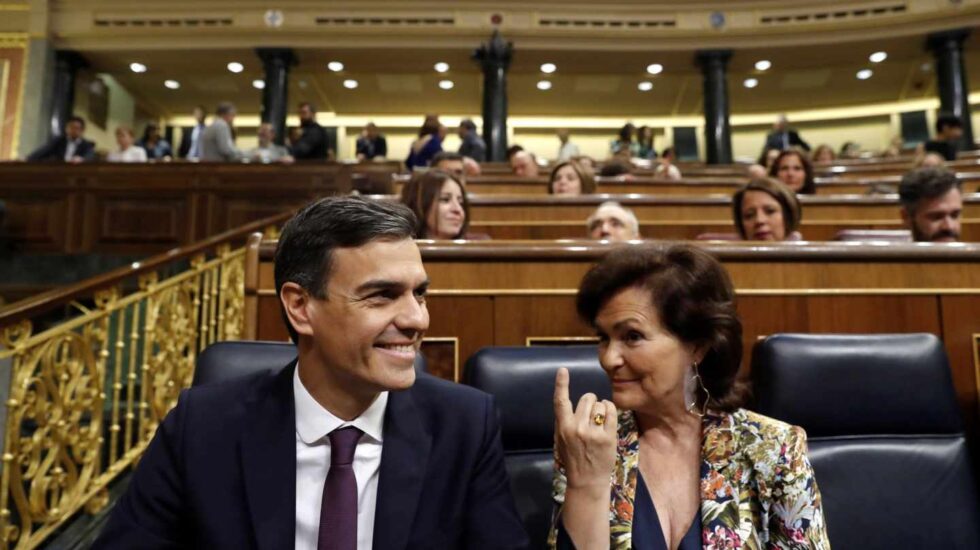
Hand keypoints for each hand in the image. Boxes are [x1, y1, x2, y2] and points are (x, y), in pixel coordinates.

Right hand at [553, 367, 617, 490]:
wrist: (586, 481)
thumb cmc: (573, 459)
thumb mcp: (561, 440)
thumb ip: (565, 421)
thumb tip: (570, 403)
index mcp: (563, 427)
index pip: (560, 401)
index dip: (561, 384)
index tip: (563, 370)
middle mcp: (577, 427)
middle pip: (586, 398)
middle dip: (590, 402)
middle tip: (591, 414)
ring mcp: (593, 432)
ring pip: (600, 404)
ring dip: (602, 408)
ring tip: (600, 421)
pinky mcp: (608, 437)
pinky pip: (611, 412)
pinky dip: (611, 410)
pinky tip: (608, 417)